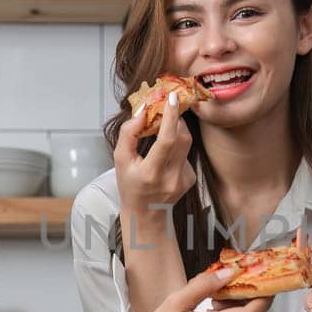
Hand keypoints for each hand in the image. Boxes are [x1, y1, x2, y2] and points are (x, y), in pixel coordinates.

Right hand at [113, 91, 196, 222]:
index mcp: (151, 173)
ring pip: (187, 144)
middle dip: (176, 119)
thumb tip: (143, 110)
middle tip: (166, 109)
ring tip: (164, 129)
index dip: (171, 117)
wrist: (146, 214)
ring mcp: (184, 180)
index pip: (167, 140)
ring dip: (177, 131)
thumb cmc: (130, 185)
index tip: (172, 97)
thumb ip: (129, 133)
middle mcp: (171, 177)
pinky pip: (187, 154)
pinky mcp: (191, 179)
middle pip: (183, 138)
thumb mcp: (120, 160)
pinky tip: (167, 156)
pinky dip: (177, 147)